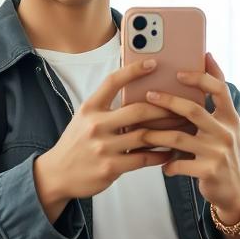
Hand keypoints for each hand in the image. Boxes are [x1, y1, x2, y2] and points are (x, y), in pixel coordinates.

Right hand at [34, 58, 175, 222]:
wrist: (57, 174)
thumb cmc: (76, 143)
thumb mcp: (84, 118)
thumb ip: (107, 108)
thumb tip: (139, 97)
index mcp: (90, 108)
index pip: (113, 82)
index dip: (134, 70)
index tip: (154, 63)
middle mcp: (96, 125)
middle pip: (138, 110)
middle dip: (164, 108)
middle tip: (181, 106)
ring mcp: (103, 147)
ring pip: (144, 135)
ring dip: (167, 132)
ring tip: (182, 128)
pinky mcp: (110, 167)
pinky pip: (142, 159)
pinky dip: (159, 155)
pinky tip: (170, 152)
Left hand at [135, 52, 239, 223]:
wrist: (237, 190)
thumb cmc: (223, 150)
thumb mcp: (226, 125)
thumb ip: (214, 99)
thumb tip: (207, 57)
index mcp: (230, 117)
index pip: (219, 89)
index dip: (200, 78)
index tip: (179, 72)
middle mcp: (226, 132)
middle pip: (194, 110)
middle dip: (168, 101)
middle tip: (148, 95)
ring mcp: (218, 152)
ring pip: (179, 138)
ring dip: (157, 135)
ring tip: (142, 133)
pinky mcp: (208, 171)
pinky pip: (179, 163)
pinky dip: (167, 163)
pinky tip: (161, 163)